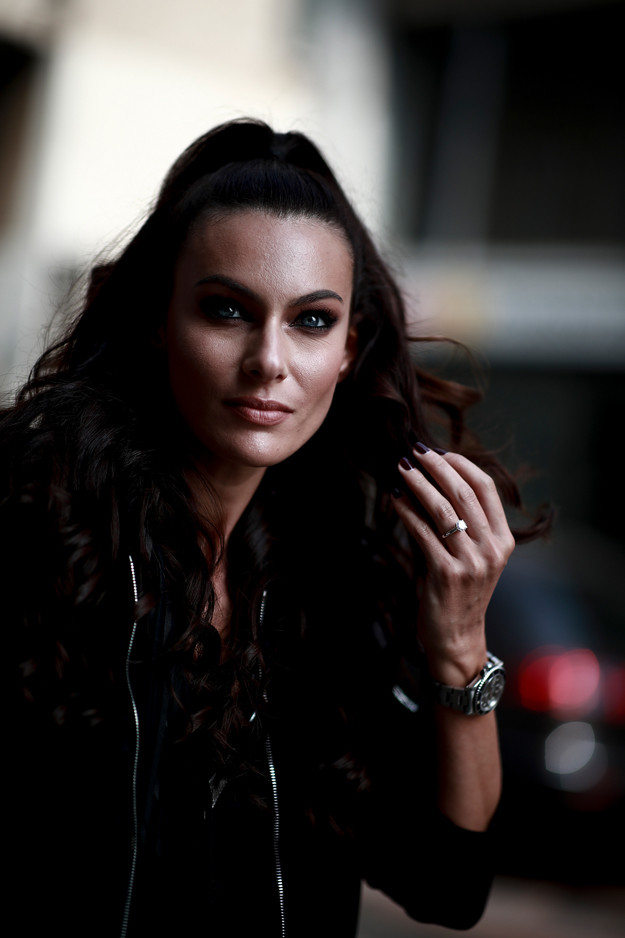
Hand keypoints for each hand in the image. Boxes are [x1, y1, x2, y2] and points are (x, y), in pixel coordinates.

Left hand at [392, 444, 514, 687]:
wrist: (457, 637)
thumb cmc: (461, 591)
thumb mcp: (475, 556)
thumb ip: (465, 522)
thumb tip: (434, 479)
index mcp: (503, 540)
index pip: (486, 488)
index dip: (461, 464)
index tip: (439, 452)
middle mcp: (491, 549)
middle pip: (463, 492)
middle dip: (436, 466)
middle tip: (415, 450)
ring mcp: (471, 562)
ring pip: (442, 508)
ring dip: (419, 483)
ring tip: (401, 468)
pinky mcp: (446, 574)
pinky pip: (423, 532)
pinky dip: (406, 511)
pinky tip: (394, 498)